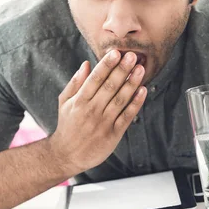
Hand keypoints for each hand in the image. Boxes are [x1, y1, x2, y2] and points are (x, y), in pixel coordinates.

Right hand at [49, 50, 146, 174]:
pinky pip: (127, 116)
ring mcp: (103, 123)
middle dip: (122, 70)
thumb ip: (76, 83)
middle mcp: (91, 111)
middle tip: (132, 55)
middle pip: (109, 87)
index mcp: (79, 101)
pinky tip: (142, 90)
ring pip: (120, 100)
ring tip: (140, 69)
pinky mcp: (113, 134)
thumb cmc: (68, 126)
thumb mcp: (65, 102)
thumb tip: (86, 64)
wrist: (68, 155)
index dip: (106, 65)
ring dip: (132, 83)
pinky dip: (135, 103)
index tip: (116, 53)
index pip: (95, 79)